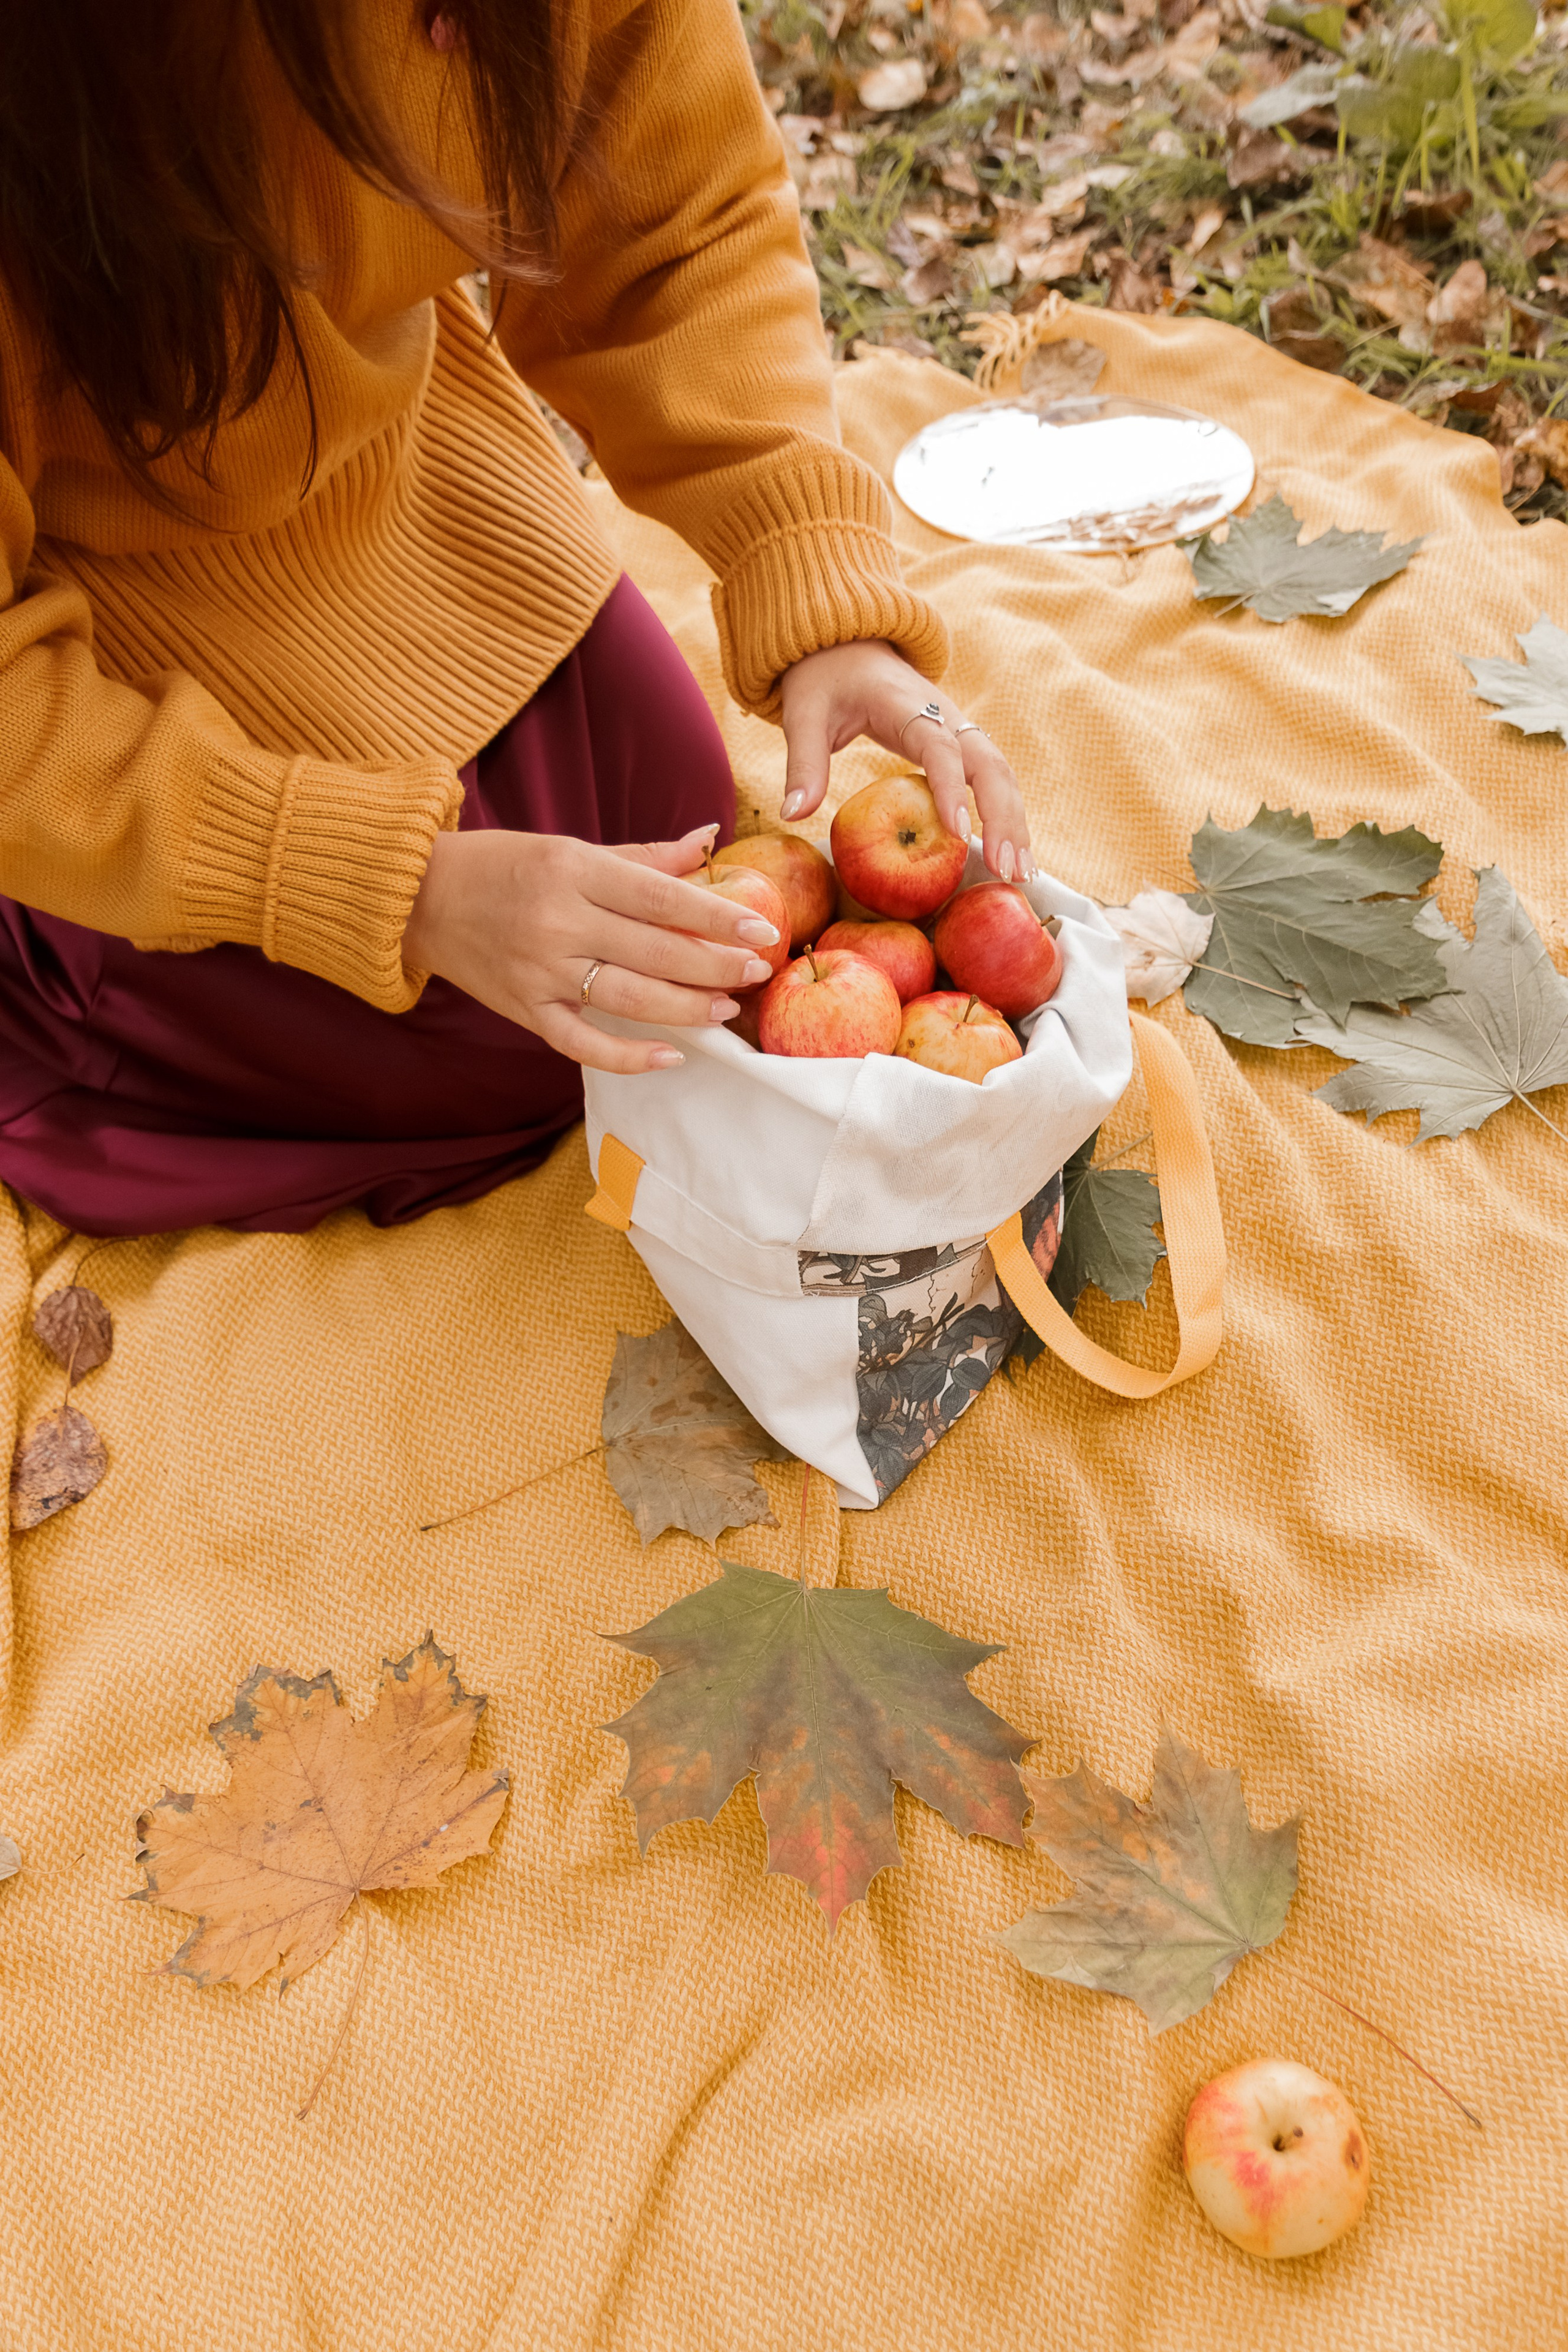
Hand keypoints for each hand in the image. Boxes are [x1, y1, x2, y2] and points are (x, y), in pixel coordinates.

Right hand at [401, 823, 781, 1074]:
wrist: (420, 898)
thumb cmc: (505, 866)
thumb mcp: (571, 848)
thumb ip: (643, 856)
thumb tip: (709, 838)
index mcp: (573, 871)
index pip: (661, 897)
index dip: (717, 915)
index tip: (761, 928)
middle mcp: (558, 922)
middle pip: (653, 952)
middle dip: (713, 965)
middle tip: (755, 971)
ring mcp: (540, 972)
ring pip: (628, 999)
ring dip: (685, 1008)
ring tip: (724, 1008)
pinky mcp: (524, 1011)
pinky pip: (582, 1044)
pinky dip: (628, 1056)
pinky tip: (670, 1056)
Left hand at [776, 640, 1032, 880]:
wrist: (849, 644)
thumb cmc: (825, 680)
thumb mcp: (804, 715)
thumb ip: (803, 763)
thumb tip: (791, 815)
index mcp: (906, 704)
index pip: (939, 746)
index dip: (950, 787)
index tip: (958, 832)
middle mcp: (945, 715)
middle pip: (990, 764)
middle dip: (1003, 817)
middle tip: (1007, 870)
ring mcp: (959, 729)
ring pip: (1001, 774)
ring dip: (1014, 823)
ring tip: (1021, 874)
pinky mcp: (961, 744)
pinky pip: (993, 780)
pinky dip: (1006, 816)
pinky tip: (1011, 857)